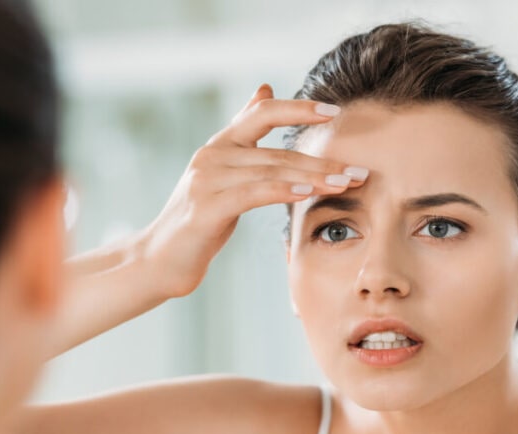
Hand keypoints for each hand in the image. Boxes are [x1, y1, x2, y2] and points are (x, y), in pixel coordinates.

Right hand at [139, 84, 366, 297]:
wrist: (158, 261)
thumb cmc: (197, 222)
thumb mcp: (223, 172)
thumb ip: (244, 134)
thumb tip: (264, 88)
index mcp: (219, 145)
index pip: (262, 113)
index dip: (299, 108)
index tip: (334, 112)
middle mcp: (212, 156)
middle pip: (276, 150)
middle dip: (322, 161)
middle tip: (359, 171)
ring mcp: (206, 180)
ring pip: (271, 171)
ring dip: (314, 178)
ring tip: (345, 185)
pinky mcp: (206, 207)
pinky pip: (253, 193)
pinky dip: (283, 190)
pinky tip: (308, 193)